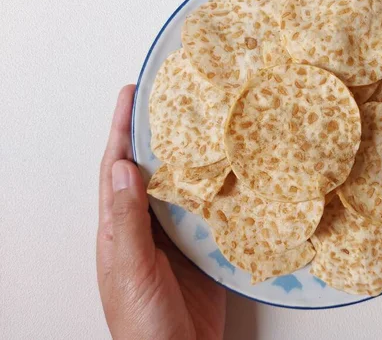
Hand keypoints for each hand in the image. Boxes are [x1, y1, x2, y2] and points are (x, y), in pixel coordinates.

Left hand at [97, 85, 225, 339]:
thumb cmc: (142, 321)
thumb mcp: (131, 269)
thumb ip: (127, 222)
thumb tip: (125, 168)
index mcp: (119, 226)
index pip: (118, 166)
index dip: (122, 129)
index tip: (131, 93)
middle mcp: (147, 223)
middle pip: (154, 168)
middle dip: (161, 133)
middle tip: (177, 98)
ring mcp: (176, 235)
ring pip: (184, 185)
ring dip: (193, 157)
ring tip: (208, 124)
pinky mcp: (203, 247)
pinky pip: (211, 210)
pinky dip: (219, 189)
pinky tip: (233, 171)